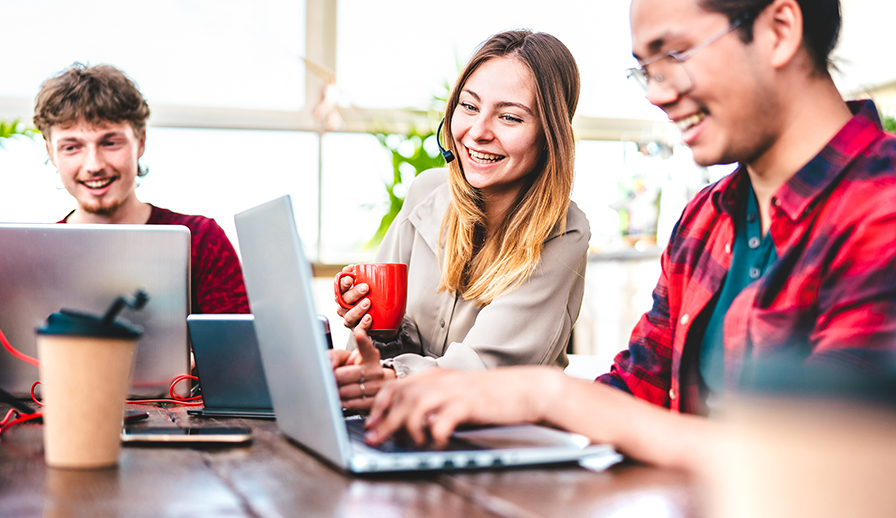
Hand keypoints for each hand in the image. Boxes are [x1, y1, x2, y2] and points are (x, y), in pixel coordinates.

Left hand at [332, 314, 395, 411]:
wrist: (371, 386)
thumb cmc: (355, 369)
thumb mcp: (345, 358)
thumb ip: (333, 356)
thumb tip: (327, 365)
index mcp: (370, 356)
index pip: (366, 346)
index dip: (362, 339)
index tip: (358, 333)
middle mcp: (376, 370)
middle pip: (346, 374)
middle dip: (333, 377)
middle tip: (330, 377)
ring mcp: (377, 386)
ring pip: (348, 390)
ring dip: (336, 391)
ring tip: (335, 388)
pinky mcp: (375, 401)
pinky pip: (354, 403)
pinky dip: (343, 402)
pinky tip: (341, 398)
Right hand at [334, 265, 369, 328]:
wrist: (381, 320)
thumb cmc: (372, 298)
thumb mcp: (369, 286)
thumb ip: (364, 276)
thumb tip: (356, 267)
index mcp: (344, 294)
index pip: (339, 287)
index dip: (342, 283)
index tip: (350, 278)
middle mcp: (343, 307)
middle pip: (343, 301)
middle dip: (353, 293)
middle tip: (365, 288)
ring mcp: (349, 319)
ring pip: (349, 316)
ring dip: (357, 309)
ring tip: (367, 302)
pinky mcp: (357, 330)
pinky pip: (358, 330)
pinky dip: (362, 325)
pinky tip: (369, 318)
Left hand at [364, 366, 565, 447]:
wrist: (526, 389)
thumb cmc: (492, 395)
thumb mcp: (457, 393)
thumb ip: (435, 402)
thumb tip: (410, 423)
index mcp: (436, 376)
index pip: (396, 386)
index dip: (379, 406)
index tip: (370, 424)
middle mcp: (441, 380)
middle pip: (401, 397)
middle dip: (383, 421)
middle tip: (375, 440)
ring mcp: (455, 390)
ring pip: (416, 406)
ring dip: (406, 428)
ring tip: (408, 443)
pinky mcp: (470, 403)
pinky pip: (442, 420)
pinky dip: (434, 435)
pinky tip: (438, 443)